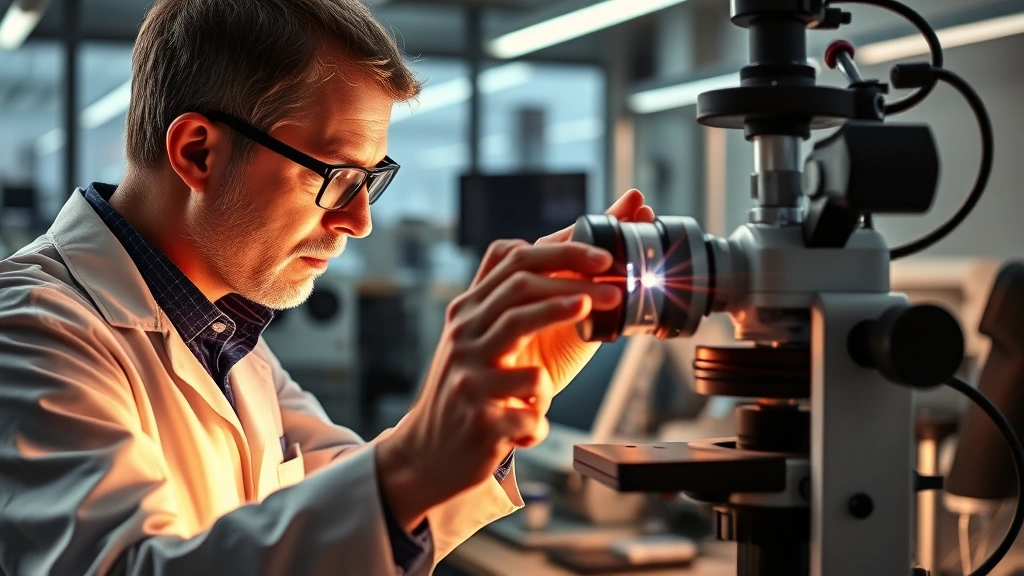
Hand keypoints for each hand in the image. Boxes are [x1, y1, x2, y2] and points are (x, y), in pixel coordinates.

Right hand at [375, 189, 653, 528]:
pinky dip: (541, 408)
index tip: (603, 254)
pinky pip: (527, 400)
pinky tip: (535, 418)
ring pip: (515, 324)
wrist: (433, 453)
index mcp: (471, 310)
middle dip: (571, 278)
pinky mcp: (479, 413)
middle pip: (519, 284)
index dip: (561, 248)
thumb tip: (589, 267)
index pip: (512, 258)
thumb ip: (530, 306)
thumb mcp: (495, 344)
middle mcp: (465, 332)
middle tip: (613, 287)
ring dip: (558, 312)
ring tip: (590, 310)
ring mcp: (469, 370)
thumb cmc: (482, 392)